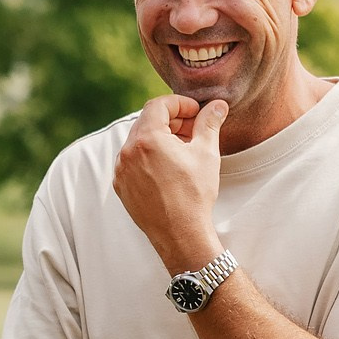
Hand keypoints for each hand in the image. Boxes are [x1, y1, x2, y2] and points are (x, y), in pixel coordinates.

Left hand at [113, 94, 227, 272]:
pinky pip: (132, 161)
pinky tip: (168, 168)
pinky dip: (148, 156)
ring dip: (159, 138)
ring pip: (138, 141)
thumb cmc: (195, 194)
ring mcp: (121, 170)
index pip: (158, 105)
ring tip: (182, 150)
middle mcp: (128, 152)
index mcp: (147, 139)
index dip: (180, 104)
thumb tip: (217, 105)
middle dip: (171, 120)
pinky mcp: (121, 186)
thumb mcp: (206, 153)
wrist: (181, 234)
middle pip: (147, 121)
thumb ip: (209, 123)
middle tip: (192, 129)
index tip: (196, 112)